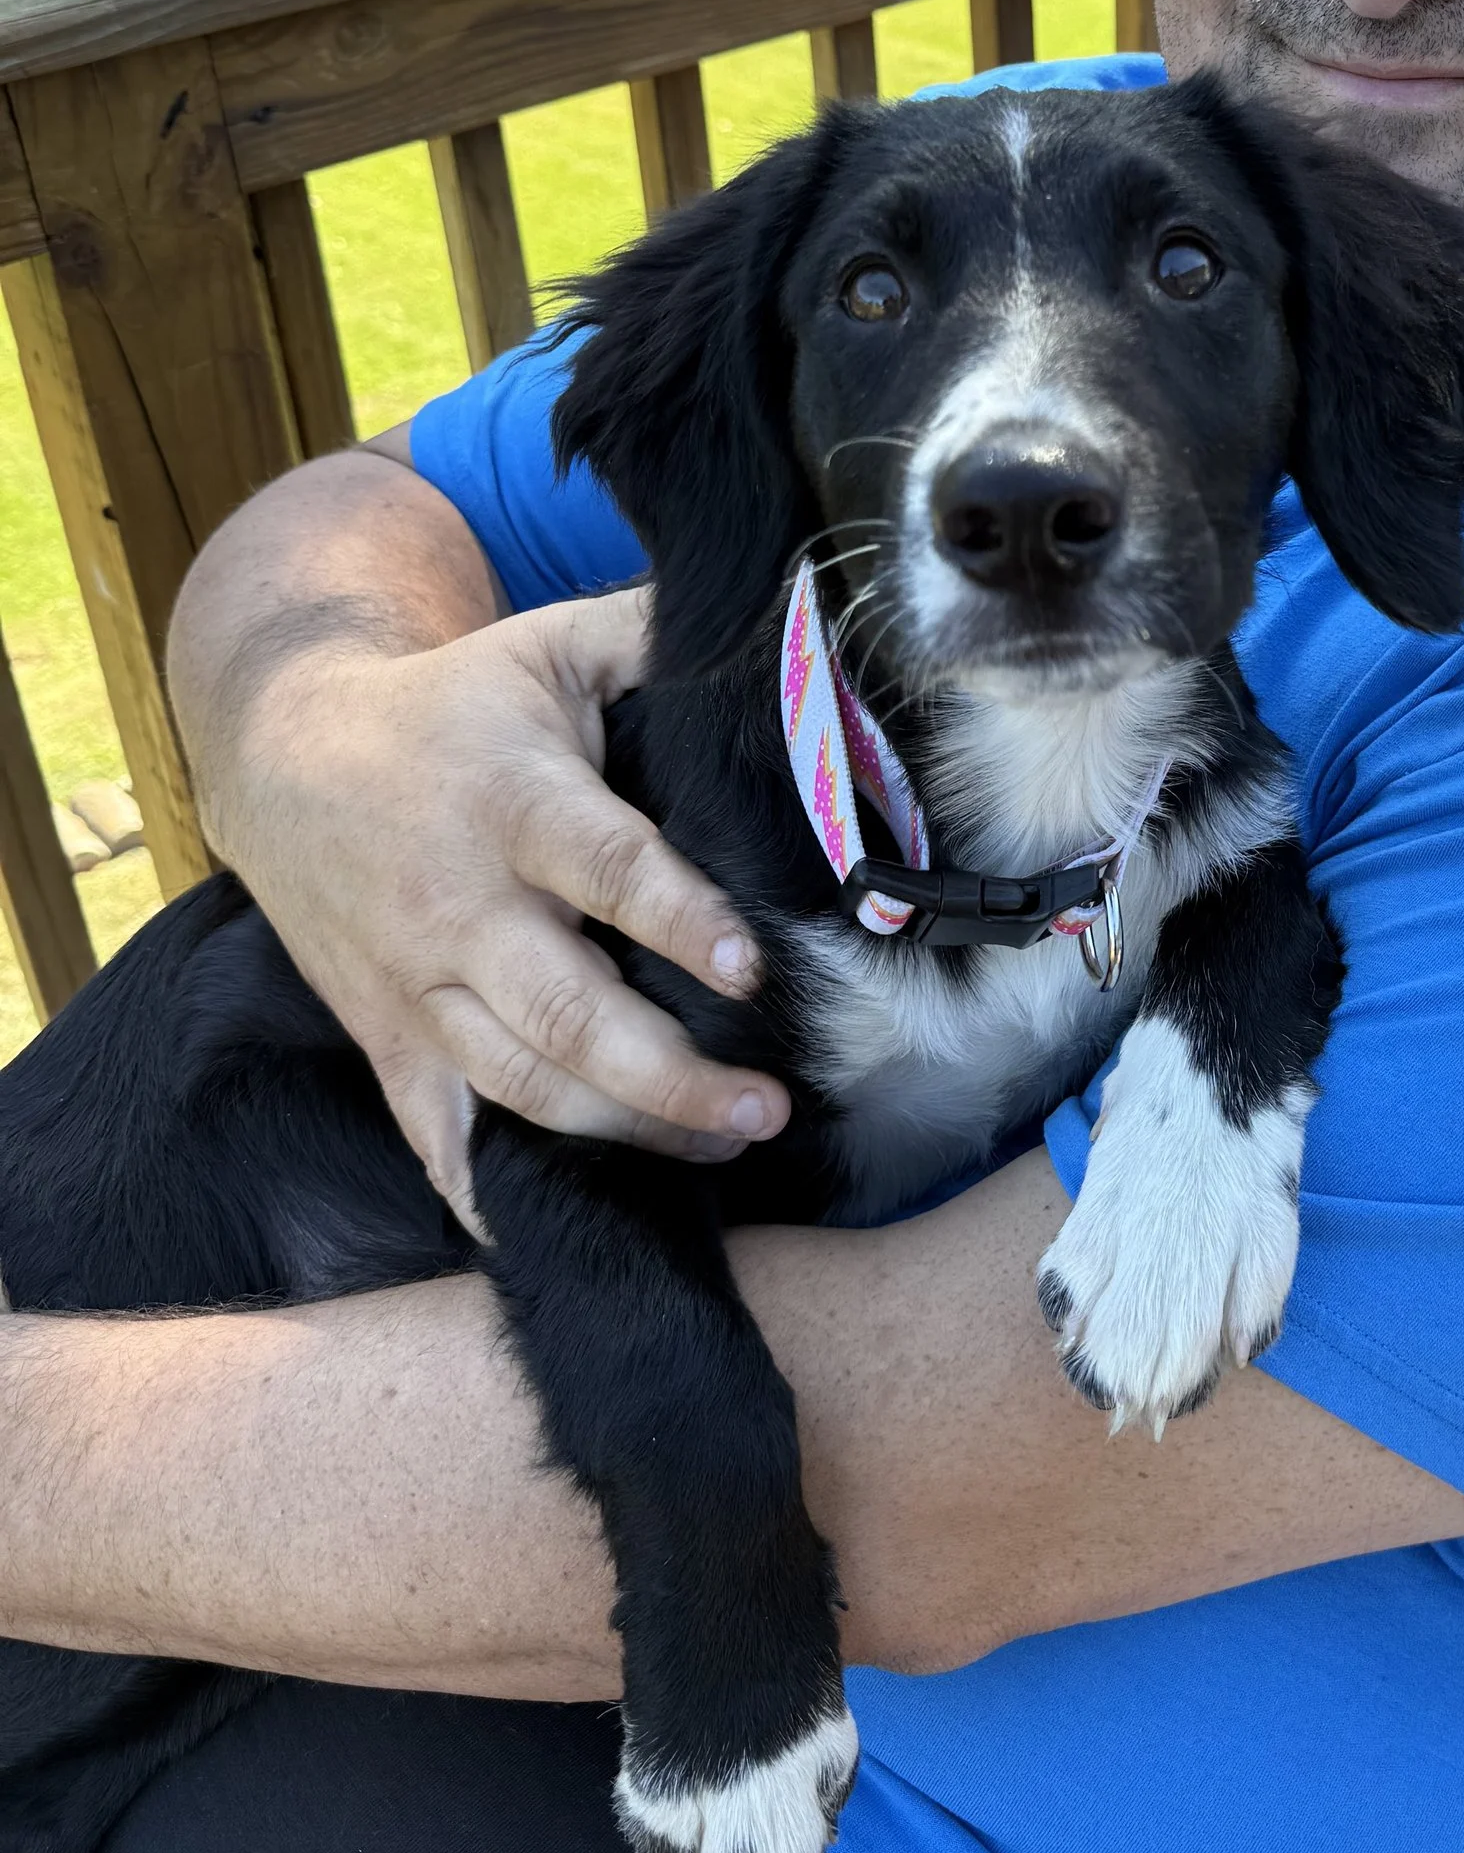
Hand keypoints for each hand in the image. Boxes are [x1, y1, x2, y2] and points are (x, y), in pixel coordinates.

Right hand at [209, 586, 787, 1228]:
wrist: (285, 757)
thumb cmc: (451, 704)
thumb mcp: (546, 645)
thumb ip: (652, 637)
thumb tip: (788, 624)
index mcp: (513, 804)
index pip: (607, 871)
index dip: (680, 923)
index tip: (752, 968)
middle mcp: (462, 907)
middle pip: (566, 1013)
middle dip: (670, 1075)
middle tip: (767, 1108)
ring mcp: (418, 986)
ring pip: (519, 1085)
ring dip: (624, 1131)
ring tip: (723, 1144)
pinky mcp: (387, 1039)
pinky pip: (435, 1136)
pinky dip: (488, 1195)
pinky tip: (560, 1228)